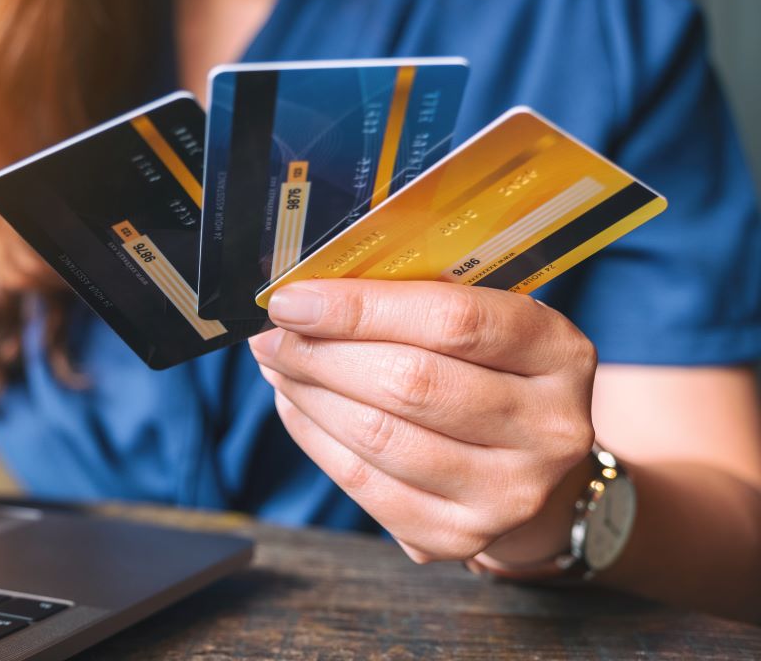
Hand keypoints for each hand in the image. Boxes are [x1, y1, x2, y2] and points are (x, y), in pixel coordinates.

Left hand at [250, 279, 596, 562]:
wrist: (529, 466)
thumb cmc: (488, 372)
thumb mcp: (481, 321)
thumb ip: (413, 300)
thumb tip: (308, 295)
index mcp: (558, 352)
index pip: (452, 321)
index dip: (359, 308)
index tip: (292, 300)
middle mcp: (549, 428)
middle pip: (410, 383)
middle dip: (321, 354)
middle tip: (273, 334)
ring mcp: (508, 493)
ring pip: (379, 437)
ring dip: (309, 395)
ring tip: (278, 365)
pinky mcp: (458, 537)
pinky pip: (364, 486)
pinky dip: (315, 439)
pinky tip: (295, 407)